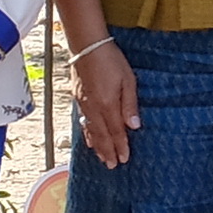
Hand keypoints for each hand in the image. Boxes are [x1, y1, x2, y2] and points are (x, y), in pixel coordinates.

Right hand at [77, 38, 140, 163]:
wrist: (87, 46)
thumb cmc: (112, 61)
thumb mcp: (128, 80)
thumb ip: (130, 105)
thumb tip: (134, 127)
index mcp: (107, 104)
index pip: (115, 131)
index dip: (120, 146)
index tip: (124, 159)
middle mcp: (93, 108)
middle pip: (101, 135)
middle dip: (107, 151)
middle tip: (112, 166)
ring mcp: (83, 104)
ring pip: (90, 130)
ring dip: (97, 146)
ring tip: (102, 158)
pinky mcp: (78, 99)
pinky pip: (82, 122)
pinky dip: (87, 133)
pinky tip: (89, 139)